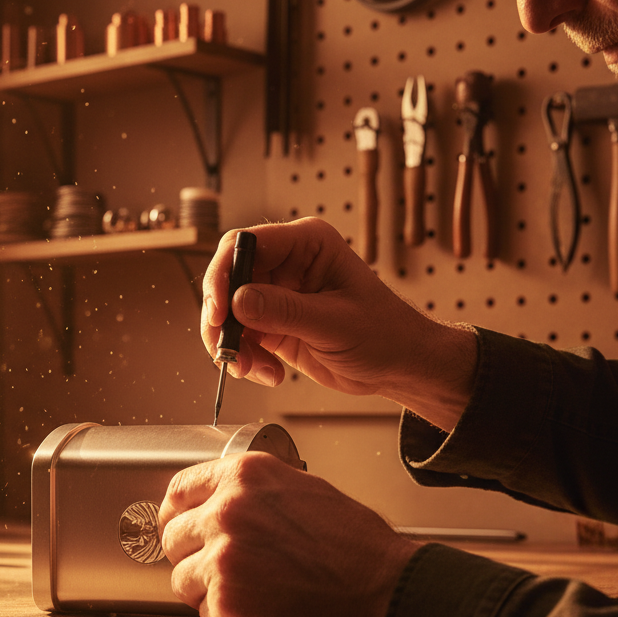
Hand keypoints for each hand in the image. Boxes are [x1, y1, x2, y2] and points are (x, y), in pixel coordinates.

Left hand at [159, 451, 419, 616]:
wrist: (384, 591)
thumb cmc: (356, 547)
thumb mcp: (302, 490)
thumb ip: (252, 493)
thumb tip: (215, 502)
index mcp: (245, 475)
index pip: (178, 489)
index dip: (177, 514)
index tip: (180, 528)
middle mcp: (227, 508)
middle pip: (172, 536)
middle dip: (191, 556)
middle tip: (224, 570)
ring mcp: (222, 554)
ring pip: (181, 577)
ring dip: (206, 590)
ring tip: (250, 592)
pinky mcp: (226, 599)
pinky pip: (203, 611)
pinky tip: (261, 610)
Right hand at [202, 217, 477, 430]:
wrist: (398, 366)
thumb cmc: (385, 334)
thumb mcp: (335, 323)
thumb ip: (285, 310)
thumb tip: (238, 301)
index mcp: (307, 244)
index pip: (246, 244)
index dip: (224, 274)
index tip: (219, 310)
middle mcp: (286, 264)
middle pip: (227, 277)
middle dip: (221, 316)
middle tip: (224, 345)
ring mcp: (275, 294)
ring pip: (227, 311)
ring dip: (231, 344)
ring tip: (253, 368)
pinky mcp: (270, 323)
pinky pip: (238, 336)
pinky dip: (244, 358)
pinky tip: (267, 373)